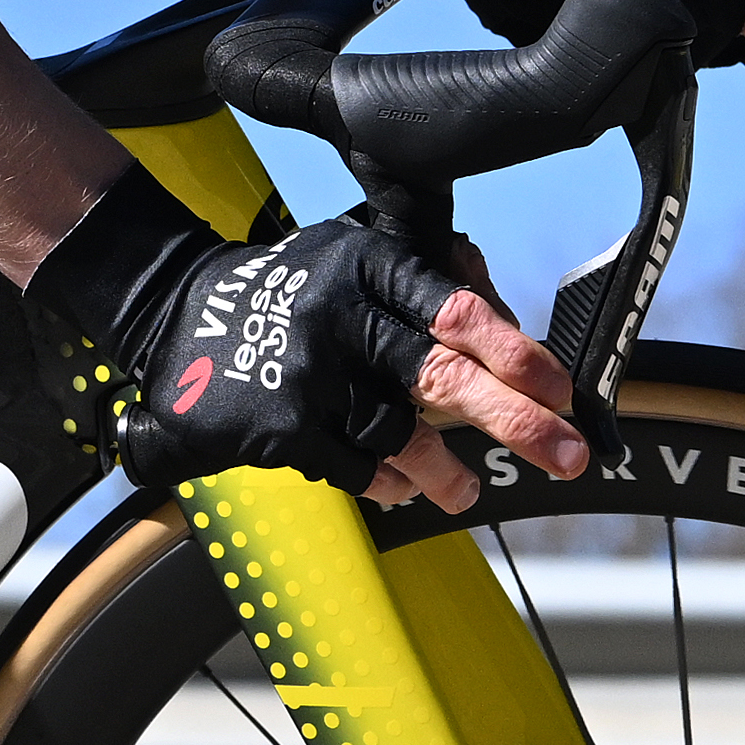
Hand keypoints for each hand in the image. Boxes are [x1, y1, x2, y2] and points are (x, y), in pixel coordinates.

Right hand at [31, 179, 590, 514]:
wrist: (176, 316)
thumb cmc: (293, 285)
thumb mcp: (356, 251)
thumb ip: (432, 275)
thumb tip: (504, 314)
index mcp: (370, 262)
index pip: (458, 311)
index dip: (518, 355)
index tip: (563, 392)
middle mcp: (340, 311)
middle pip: (442, 377)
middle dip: (515, 421)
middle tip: (568, 455)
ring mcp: (307, 369)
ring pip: (399, 432)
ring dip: (445, 471)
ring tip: (469, 493)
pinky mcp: (280, 422)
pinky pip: (354, 463)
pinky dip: (388, 481)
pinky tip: (406, 488)